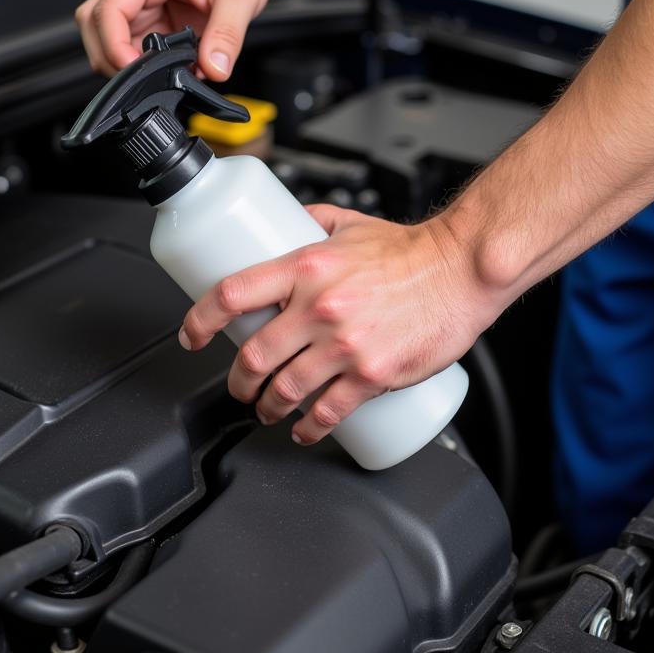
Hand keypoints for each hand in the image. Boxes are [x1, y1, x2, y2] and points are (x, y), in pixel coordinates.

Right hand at [74, 0, 274, 78]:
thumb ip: (227, 36)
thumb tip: (214, 69)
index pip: (107, 10)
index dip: (114, 47)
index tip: (134, 72)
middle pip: (94, 25)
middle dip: (110, 59)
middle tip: (142, 81)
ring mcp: (139, 0)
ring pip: (106, 38)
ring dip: (126, 63)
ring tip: (162, 72)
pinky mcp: (148, 18)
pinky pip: (130, 45)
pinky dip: (142, 64)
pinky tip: (167, 67)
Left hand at [179, 205, 500, 442]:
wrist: (462, 270)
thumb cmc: (411, 250)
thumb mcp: (349, 224)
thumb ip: (310, 223)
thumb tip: (282, 223)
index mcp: (305, 268)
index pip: (232, 294)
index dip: (201, 319)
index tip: (192, 335)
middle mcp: (319, 308)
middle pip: (254, 355)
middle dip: (237, 379)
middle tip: (238, 386)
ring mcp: (345, 345)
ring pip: (285, 389)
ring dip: (266, 406)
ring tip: (266, 409)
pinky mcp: (372, 374)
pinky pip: (328, 411)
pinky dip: (308, 427)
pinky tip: (303, 429)